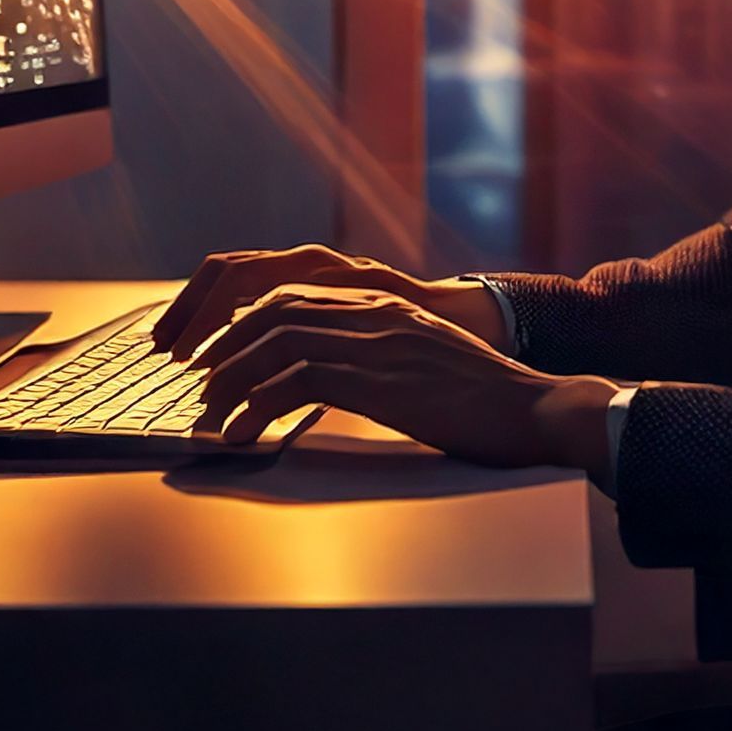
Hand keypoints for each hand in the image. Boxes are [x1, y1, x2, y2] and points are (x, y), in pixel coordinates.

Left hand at [186, 282, 617, 482]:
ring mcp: (376, 342)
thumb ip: (379, 355)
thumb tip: (331, 378)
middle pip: (273, 311)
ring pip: (276, 343)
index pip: (293, 296)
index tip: (218, 357)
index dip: (246, 324)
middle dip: (225, 348)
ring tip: (210, 417)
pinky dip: (257, 408)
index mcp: (383, 304)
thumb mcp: (422, 363)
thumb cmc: (483, 399)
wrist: (532, 408)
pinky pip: (296, 383)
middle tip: (199, 387)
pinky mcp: (377, 379)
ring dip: (231, 381)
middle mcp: (374, 312)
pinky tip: (243, 435)